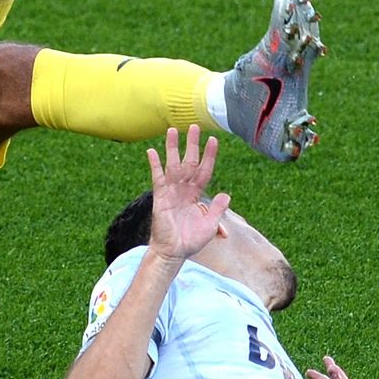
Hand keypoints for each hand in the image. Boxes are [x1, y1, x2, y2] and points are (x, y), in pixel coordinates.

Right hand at [146, 124, 229, 261]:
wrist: (174, 251)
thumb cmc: (191, 240)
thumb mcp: (210, 225)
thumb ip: (217, 209)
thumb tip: (226, 194)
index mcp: (197, 194)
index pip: (205, 170)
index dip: (209, 156)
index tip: (214, 140)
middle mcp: (184, 189)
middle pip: (189, 162)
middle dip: (192, 145)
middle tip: (194, 127)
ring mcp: (171, 191)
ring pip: (173, 164)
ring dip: (173, 148)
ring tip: (173, 130)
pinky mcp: (160, 196)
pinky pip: (157, 177)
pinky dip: (154, 164)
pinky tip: (152, 151)